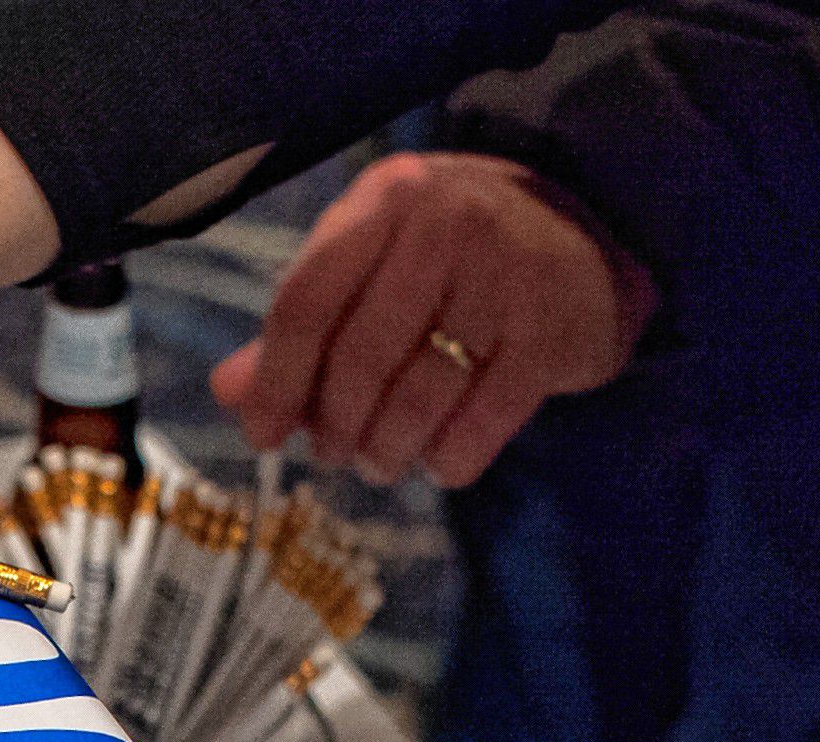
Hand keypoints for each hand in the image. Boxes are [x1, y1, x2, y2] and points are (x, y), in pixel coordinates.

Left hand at [210, 151, 654, 488]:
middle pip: (361, 355)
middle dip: (337, 426)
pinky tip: (439, 465)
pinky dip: (449, 461)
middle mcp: (445, 223)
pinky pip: (481, 422)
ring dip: (388, 451)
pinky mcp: (551, 331)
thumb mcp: (376, 264)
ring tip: (380, 463)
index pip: (306, 300)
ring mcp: (505, 274)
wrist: (588, 243)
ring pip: (420, 396)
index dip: (277, 381)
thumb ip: (303, 325)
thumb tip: (230, 393)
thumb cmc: (455, 259)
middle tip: (336, 455)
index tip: (263, 437)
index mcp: (384, 198)